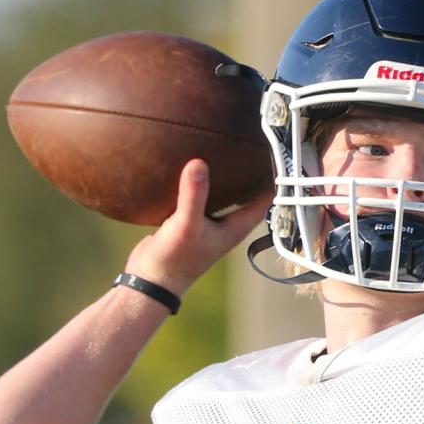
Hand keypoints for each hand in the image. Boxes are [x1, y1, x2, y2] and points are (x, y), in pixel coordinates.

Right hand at [124, 159, 273, 294]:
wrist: (150, 280)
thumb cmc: (174, 259)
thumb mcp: (185, 223)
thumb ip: (194, 194)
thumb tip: (199, 163)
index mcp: (236, 227)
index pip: (265, 198)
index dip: (272, 175)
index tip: (273, 150)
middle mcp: (227, 225)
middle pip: (248, 193)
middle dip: (251, 171)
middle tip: (249, 143)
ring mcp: (210, 224)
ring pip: (226, 194)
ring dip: (227, 175)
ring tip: (226, 147)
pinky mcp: (192, 221)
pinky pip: (204, 197)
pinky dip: (204, 182)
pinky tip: (195, 163)